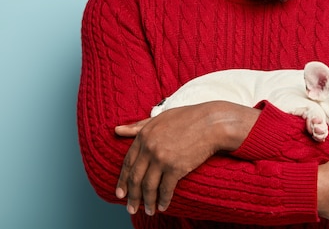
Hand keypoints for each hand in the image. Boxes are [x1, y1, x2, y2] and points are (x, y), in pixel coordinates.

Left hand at [114, 102, 258, 215]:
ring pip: (149, 187)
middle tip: (131, 208)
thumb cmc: (188, 118)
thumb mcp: (160, 118)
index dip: (122, 180)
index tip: (120, 193)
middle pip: (135, 178)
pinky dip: (163, 200)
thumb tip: (117, 130)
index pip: (128, 163)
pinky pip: (166, 189)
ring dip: (147, 202)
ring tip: (148, 211)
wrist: (212, 123)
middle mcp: (150, 148)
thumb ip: (138, 126)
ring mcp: (162, 159)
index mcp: (144, 135)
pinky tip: (162, 206)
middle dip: (132, 197)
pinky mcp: (176, 168)